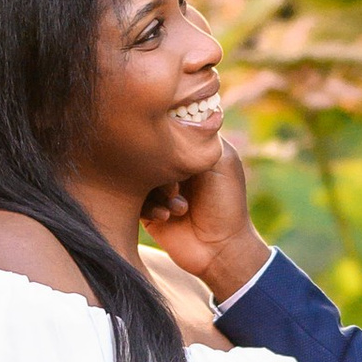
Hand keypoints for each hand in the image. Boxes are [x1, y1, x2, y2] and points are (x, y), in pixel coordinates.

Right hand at [143, 137, 267, 303]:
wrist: (220, 249)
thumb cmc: (226, 204)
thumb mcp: (220, 161)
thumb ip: (199, 135)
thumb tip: (177, 111)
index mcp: (189, 147)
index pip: (168, 126)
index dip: (167, 131)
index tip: (170, 141)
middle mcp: (170, 163)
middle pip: (149, 149)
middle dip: (161, 166)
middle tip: (178, 184)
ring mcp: (156, 185)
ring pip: (138, 174)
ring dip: (159, 190)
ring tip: (180, 206)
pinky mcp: (146, 208)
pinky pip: (134, 198)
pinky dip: (152, 206)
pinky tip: (169, 215)